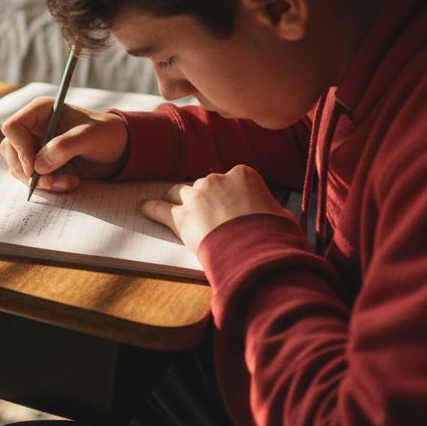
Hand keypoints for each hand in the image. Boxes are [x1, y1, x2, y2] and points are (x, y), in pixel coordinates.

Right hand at [0, 98, 127, 191]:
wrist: (120, 150)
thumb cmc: (106, 134)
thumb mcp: (88, 137)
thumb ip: (64, 147)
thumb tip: (38, 165)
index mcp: (40, 112)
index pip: (13, 128)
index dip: (19, 149)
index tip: (34, 169)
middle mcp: (34, 128)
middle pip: (10, 151)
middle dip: (28, 171)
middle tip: (50, 183)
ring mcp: (36, 147)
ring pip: (20, 168)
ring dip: (41, 181)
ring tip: (67, 182)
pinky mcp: (43, 165)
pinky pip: (33, 179)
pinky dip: (49, 186)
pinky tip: (70, 183)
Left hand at [140, 165, 292, 248]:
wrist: (256, 251)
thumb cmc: (274, 234)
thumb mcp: (282, 216)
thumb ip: (271, 208)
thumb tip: (274, 213)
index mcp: (243, 174)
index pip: (232, 180)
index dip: (230, 195)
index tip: (231, 205)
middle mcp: (217, 180)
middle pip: (205, 186)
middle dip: (205, 198)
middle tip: (206, 212)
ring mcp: (196, 196)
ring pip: (180, 193)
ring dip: (177, 200)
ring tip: (170, 204)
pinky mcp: (180, 217)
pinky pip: (160, 209)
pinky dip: (151, 208)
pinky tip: (144, 208)